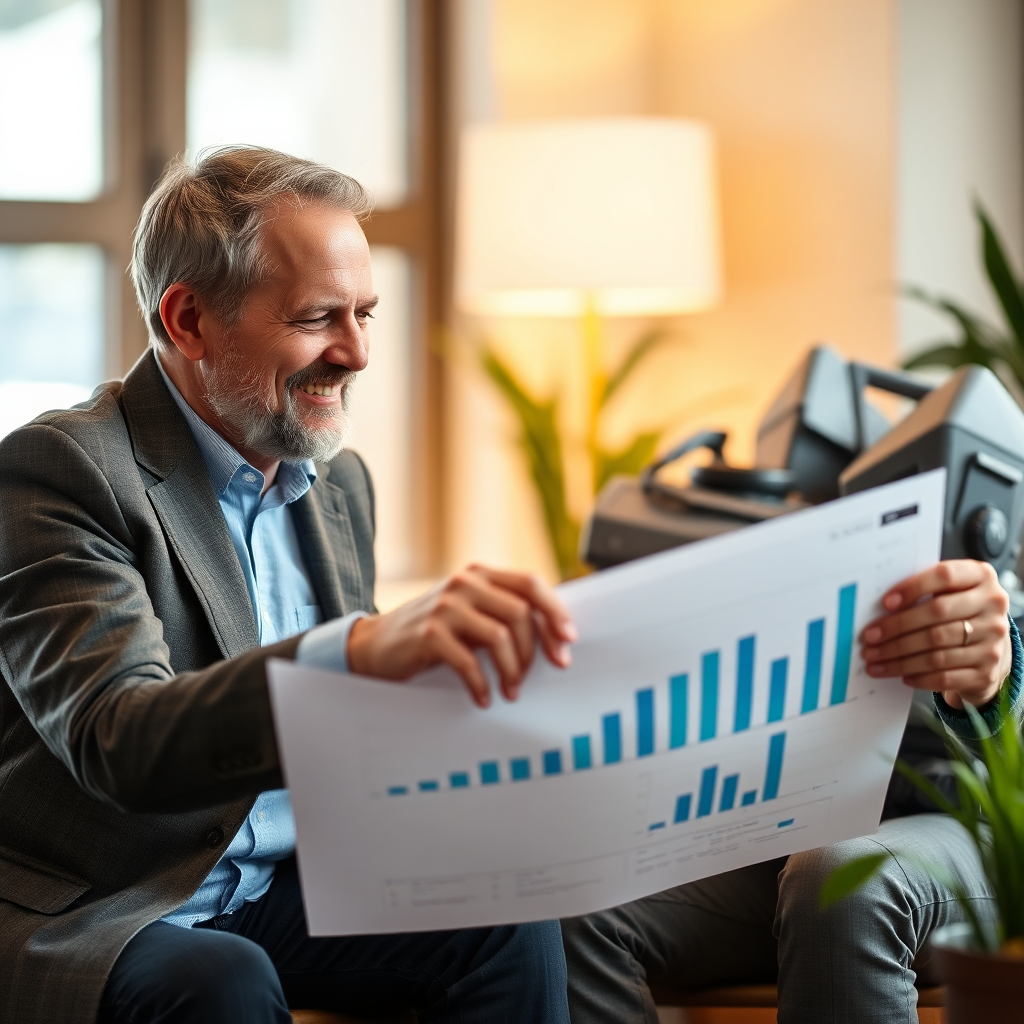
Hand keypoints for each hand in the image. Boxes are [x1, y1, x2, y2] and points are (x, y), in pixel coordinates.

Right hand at [347, 565, 577, 707]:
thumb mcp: (471, 614)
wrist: (377, 645)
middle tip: (535, 678)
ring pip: (500, 636)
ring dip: (512, 670)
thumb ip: (503, 614)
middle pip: (521, 612)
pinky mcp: (429, 633)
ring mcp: (446, 606)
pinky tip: (484, 698)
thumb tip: (556, 636)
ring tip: (511, 692)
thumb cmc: (434, 633)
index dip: (556, 612)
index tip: (569, 642)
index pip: (531, 584)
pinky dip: (482, 684)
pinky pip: (469, 661)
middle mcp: (465, 583)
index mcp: (481, 574)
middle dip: (535, 650)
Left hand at [860, 560, 1011, 708]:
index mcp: (981, 577)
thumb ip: (924, 590)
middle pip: (937, 615)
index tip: (885, 603)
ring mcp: (993, 641)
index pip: (945, 575)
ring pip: (937, 650)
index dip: (912, 587)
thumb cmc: (958, 612)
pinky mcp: (986, 671)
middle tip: (869, 638)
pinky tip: (900, 675)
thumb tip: (880, 605)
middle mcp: (993, 607)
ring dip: (899, 658)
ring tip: (874, 660)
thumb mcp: (950, 591)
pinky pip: (945, 676)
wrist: (991, 647)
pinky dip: (918, 677)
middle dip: (896, 628)